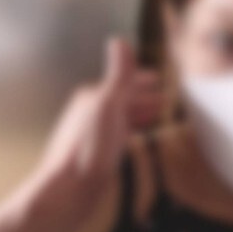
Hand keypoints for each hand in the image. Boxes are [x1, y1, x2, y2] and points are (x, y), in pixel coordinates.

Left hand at [32, 39, 160, 214]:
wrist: (69, 190)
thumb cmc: (89, 149)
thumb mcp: (109, 105)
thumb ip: (118, 75)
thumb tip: (119, 41)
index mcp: (91, 97)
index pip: (122, 82)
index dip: (142, 80)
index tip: (158, 78)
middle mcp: (88, 114)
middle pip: (121, 100)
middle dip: (142, 97)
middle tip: (163, 98)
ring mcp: (90, 135)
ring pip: (119, 118)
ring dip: (138, 114)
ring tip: (155, 117)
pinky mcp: (93, 155)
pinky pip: (116, 136)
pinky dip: (130, 132)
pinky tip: (133, 140)